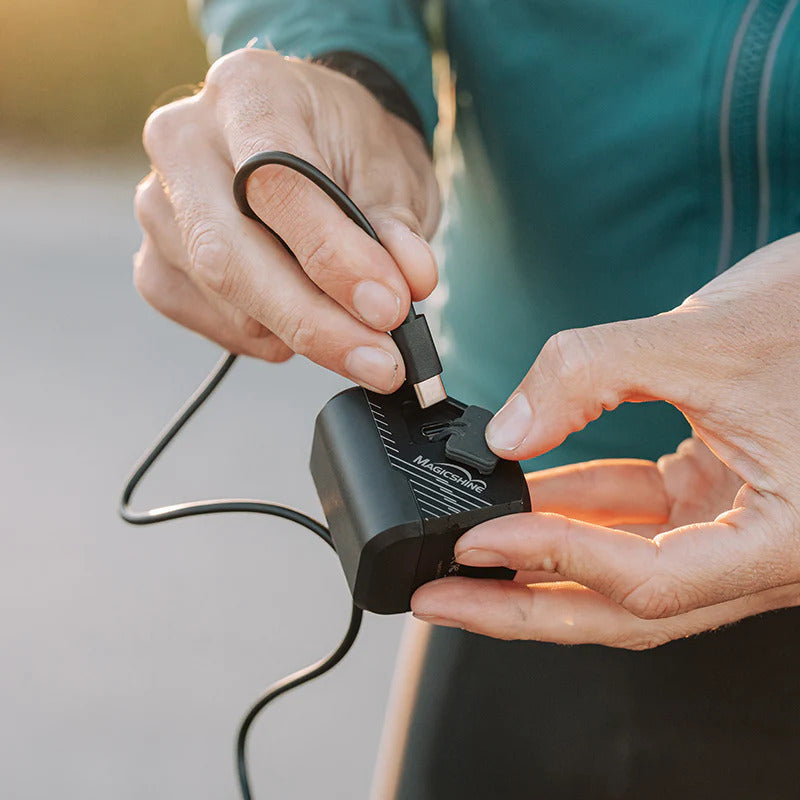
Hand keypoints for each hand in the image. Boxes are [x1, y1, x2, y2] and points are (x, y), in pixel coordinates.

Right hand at [134, 48, 439, 391]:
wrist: (318, 142)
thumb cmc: (352, 149)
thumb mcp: (393, 172)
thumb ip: (399, 229)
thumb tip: (410, 283)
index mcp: (248, 92)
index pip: (277, 185)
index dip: (335, 259)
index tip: (387, 310)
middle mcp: (184, 142)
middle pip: (228, 254)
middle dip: (313, 322)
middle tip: (381, 361)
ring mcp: (158, 205)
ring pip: (227, 300)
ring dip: (302, 332)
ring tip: (354, 322)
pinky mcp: (156, 263)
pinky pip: (213, 324)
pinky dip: (270, 339)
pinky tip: (301, 317)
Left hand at [412, 233, 799, 647]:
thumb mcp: (706, 337)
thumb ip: (594, 374)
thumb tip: (510, 431)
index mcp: (786, 539)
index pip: (649, 581)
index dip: (553, 563)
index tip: (476, 540)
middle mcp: (762, 551)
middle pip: (622, 604)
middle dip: (522, 604)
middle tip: (441, 598)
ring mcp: (737, 525)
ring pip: (622, 568)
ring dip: (540, 558)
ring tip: (462, 553)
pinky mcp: (718, 494)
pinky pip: (635, 519)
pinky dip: (575, 511)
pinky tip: (521, 495)